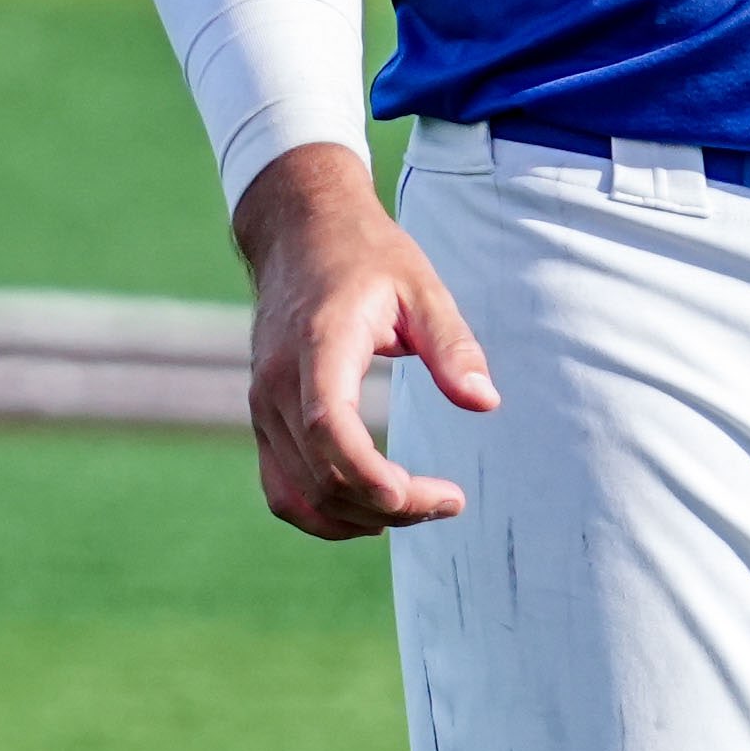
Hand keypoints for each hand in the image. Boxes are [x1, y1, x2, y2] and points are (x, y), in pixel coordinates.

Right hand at [228, 141, 497, 537]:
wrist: (299, 233)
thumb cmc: (367, 256)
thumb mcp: (421, 288)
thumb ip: (453, 346)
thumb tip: (485, 402)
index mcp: (318, 346)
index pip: (328, 428)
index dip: (369, 475)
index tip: (422, 496)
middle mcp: (278, 383)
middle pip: (321, 474)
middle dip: (388, 506)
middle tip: (449, 502)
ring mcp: (264, 406)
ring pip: (299, 495)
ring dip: (359, 518)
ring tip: (421, 508)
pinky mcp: (264, 420)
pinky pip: (282, 490)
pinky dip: (323, 515)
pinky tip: (373, 511)